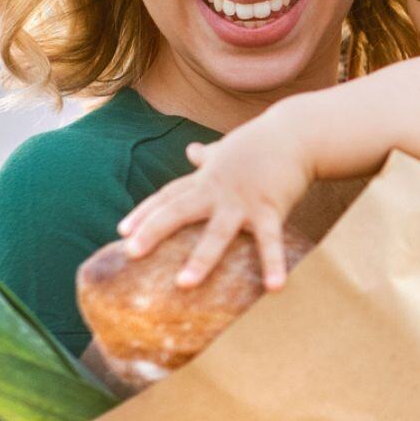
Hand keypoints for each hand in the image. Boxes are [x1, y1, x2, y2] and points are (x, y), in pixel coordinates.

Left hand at [117, 109, 310, 289]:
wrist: (298, 133)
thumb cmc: (262, 142)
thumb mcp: (228, 148)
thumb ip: (208, 155)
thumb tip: (192, 150)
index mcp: (206, 179)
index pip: (168, 196)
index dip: (145, 213)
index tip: (122, 232)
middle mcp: (218, 190)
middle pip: (179, 210)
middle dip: (154, 230)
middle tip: (131, 252)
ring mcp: (243, 201)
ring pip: (217, 232)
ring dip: (201, 258)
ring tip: (184, 284)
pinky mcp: (270, 208)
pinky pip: (270, 240)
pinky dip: (273, 264)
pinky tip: (274, 287)